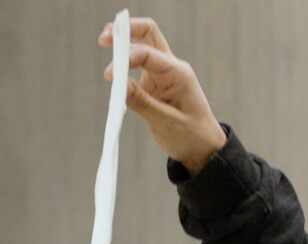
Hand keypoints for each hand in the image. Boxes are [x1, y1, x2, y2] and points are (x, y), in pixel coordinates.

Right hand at [99, 18, 227, 173]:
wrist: (203, 148)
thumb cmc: (191, 135)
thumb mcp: (166, 122)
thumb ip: (143, 102)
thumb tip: (120, 85)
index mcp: (179, 73)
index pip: (148, 54)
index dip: (126, 58)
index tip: (109, 74)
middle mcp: (171, 68)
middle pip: (149, 34)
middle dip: (127, 30)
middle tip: (105, 37)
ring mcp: (162, 74)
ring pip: (143, 45)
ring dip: (124, 41)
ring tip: (105, 41)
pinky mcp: (154, 83)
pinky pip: (138, 65)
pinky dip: (124, 62)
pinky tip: (113, 69)